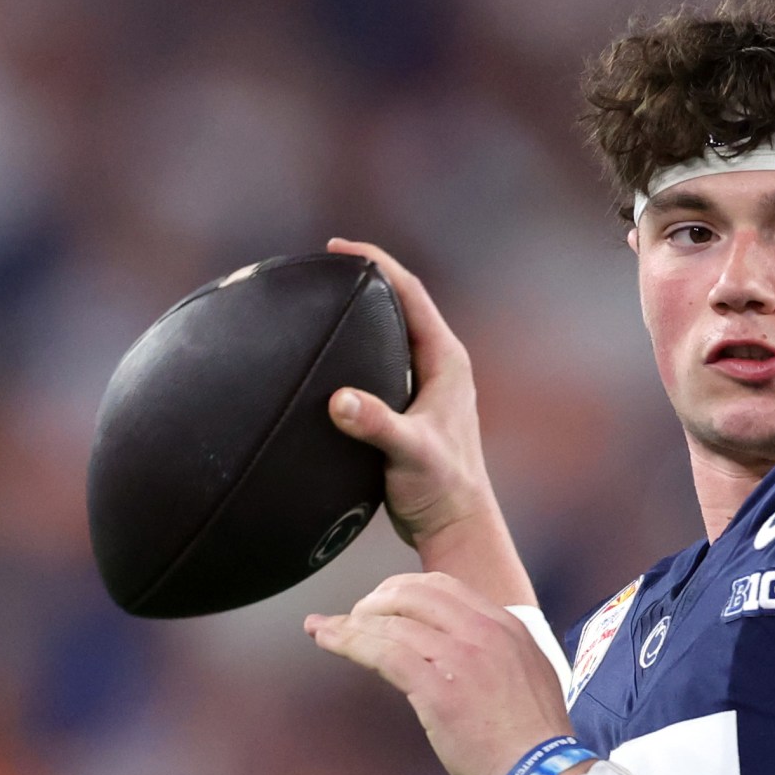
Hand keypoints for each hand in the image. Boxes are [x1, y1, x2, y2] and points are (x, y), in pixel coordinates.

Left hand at [304, 572, 572, 774]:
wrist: (543, 773)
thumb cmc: (534, 739)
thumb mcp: (529, 673)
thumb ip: (498, 651)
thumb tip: (464, 648)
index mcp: (505, 626)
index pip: (443, 586)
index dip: (404, 589)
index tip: (385, 603)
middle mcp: (482, 632)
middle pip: (413, 592)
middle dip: (376, 600)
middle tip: (355, 617)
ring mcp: (460, 657)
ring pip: (392, 620)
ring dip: (352, 622)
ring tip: (329, 629)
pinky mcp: (437, 688)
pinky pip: (382, 651)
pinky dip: (347, 640)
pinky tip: (327, 638)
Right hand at [322, 239, 533, 607]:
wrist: (454, 526)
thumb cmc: (441, 489)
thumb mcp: (409, 453)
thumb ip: (377, 425)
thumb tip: (341, 401)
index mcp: (447, 361)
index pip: (410, 293)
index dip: (376, 264)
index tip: (339, 248)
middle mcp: (440, 366)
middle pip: (400, 306)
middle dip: (365, 280)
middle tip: (323, 266)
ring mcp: (426, 387)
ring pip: (390, 334)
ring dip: (361, 315)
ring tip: (321, 299)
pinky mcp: (411, 408)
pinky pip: (380, 363)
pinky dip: (357, 349)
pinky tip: (328, 355)